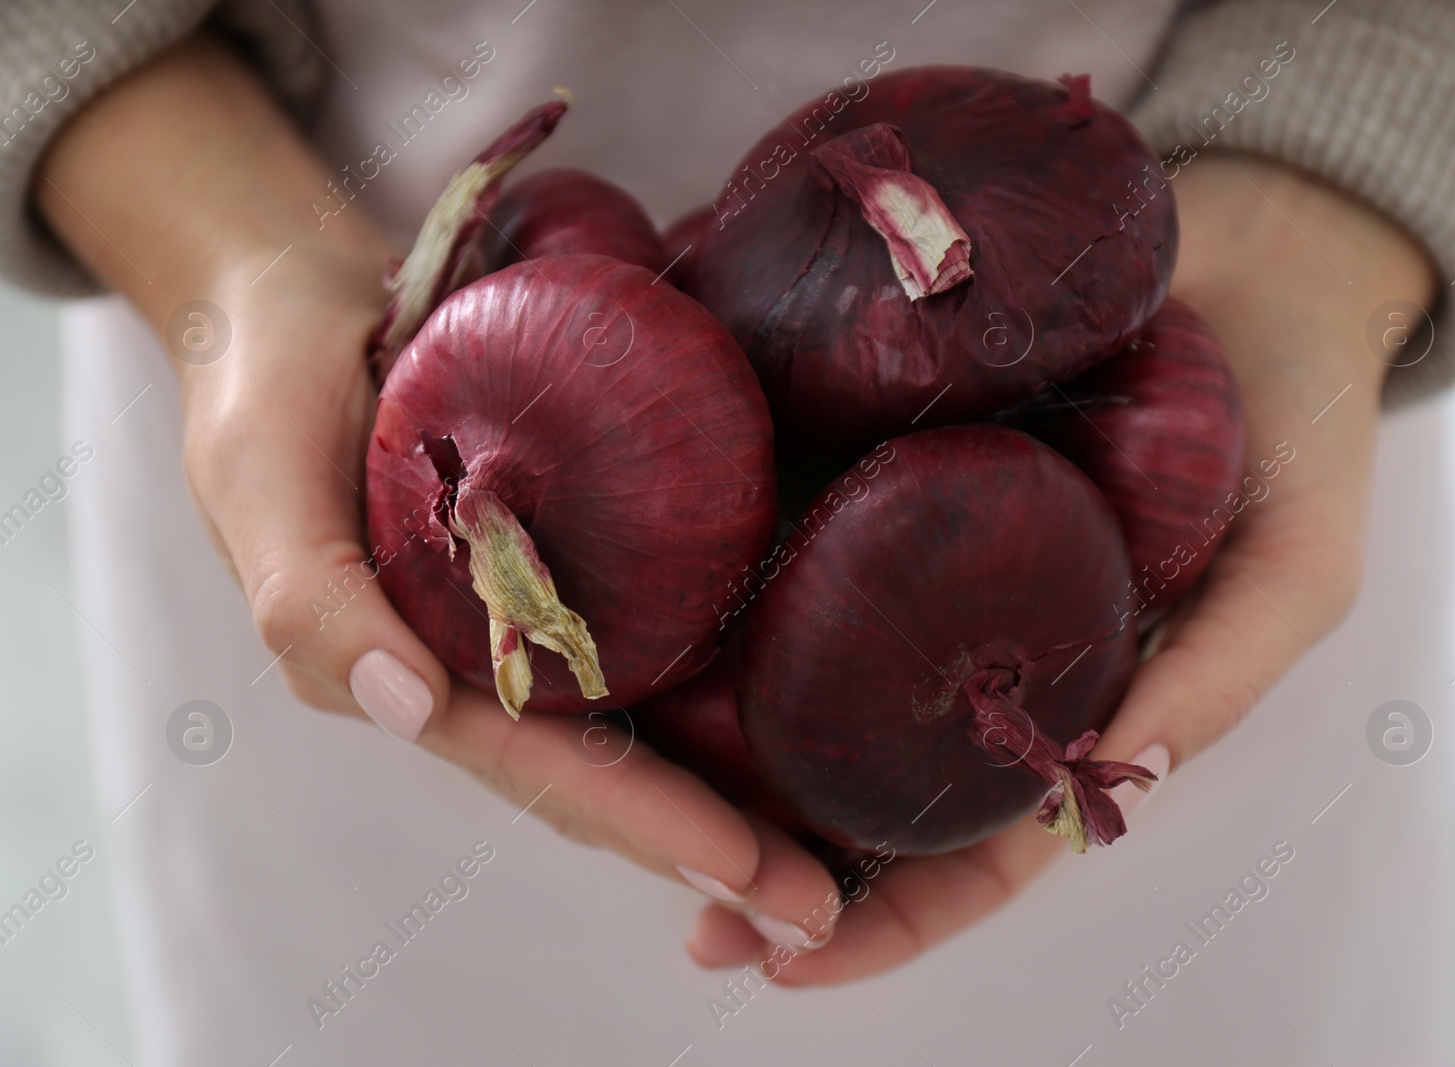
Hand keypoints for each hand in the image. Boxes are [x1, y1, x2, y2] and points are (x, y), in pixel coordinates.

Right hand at [35, 35, 841, 929]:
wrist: (295, 300)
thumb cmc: (269, 383)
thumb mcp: (260, 473)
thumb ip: (311, 596)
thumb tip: (407, 706)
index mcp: (405, 673)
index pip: (541, 768)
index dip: (643, 824)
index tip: (748, 871)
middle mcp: (474, 668)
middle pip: (605, 776)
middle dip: (708, 847)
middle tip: (820, 904)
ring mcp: (521, 622)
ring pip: (634, 726)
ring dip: (725, 792)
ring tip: (826, 846)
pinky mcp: (559, 563)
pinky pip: (644, 638)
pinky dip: (711, 692)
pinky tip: (793, 710)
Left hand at [685, 152, 1436, 983]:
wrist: (1264, 248)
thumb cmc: (1297, 423)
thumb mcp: (1297, 563)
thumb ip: (1221, 670)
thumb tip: (1115, 771)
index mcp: (1071, 696)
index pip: (976, 841)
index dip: (892, 920)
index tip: (784, 966)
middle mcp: (977, 637)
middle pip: (863, 775)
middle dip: (774, 857)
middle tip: (681, 916)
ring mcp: (919, 545)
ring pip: (806, 660)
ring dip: (719, 732)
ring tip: (627, 783)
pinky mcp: (883, 439)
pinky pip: (797, 511)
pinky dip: (729, 560)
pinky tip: (649, 598)